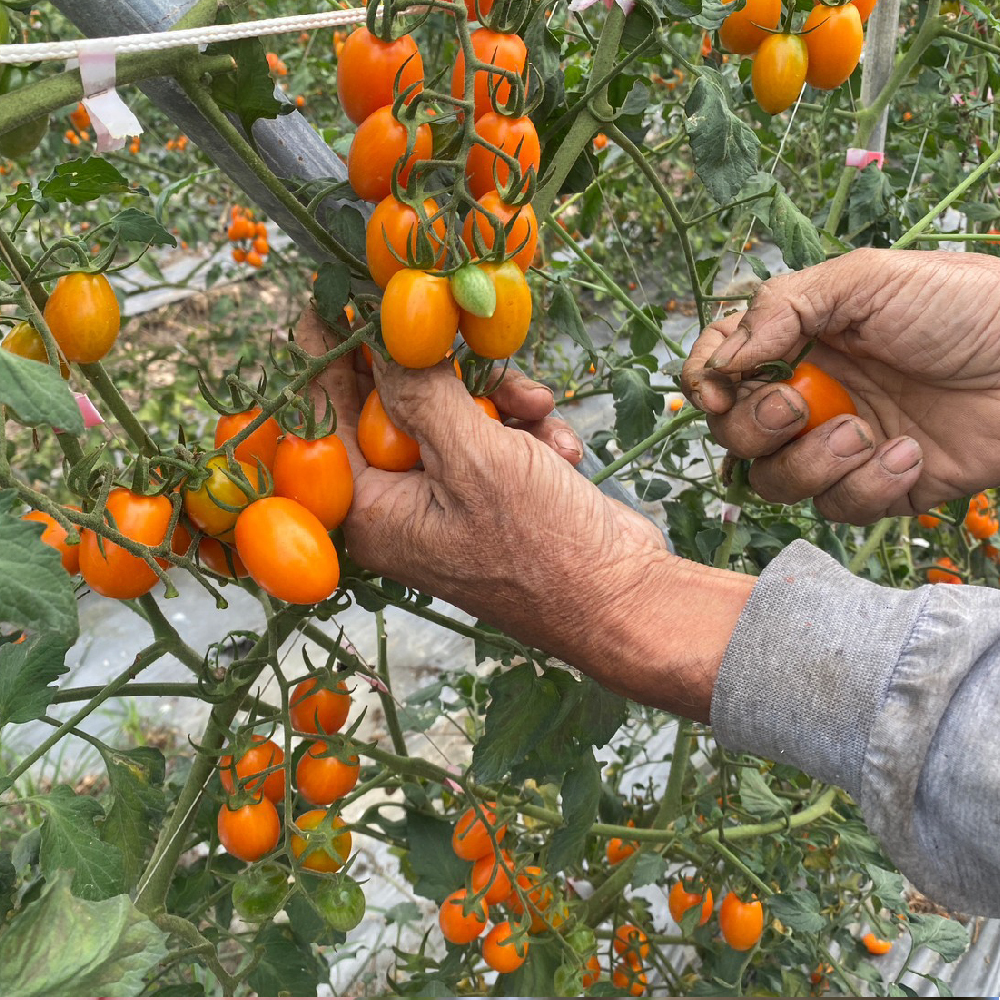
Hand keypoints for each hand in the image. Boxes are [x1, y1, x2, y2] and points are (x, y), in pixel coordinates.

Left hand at [295, 307, 752, 719]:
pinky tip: (560, 447)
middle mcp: (401, 504)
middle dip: (441, 371)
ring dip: (499, 401)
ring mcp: (450, 497)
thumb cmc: (541, 545)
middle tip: (458, 322)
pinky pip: (492, 435)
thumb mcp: (474, 458)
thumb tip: (379, 336)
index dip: (329, 350)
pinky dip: (526, 432)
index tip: (336, 292)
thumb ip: (420, 392)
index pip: (325, 414)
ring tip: (536, 411)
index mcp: (372, 508)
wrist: (623, 598)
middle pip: (394, 404)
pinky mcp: (494, 491)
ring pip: (453, 410)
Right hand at [682, 249, 999, 523]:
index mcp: (800, 343)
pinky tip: (909, 454)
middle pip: (736, 436)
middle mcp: (812, 396)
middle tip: (800, 407)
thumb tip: (723, 359)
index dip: (705, 385)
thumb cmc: (965, 307)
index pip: (722, 369)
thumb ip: (783, 307)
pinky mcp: (879, 488)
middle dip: (757, 429)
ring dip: (812, 464)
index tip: (720, 393)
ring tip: (867, 433)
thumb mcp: (867, 279)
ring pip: (777, 483)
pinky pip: (838, 509)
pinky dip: (867, 487)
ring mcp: (842, 446)